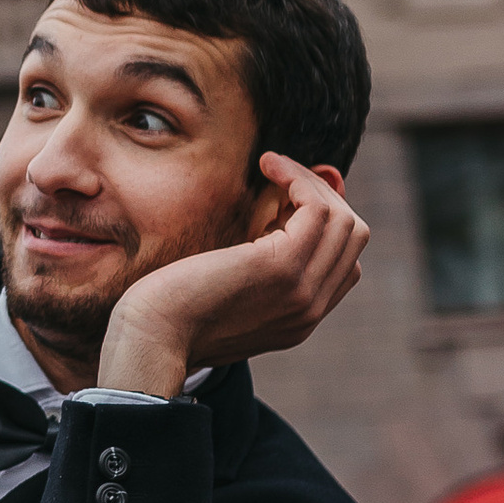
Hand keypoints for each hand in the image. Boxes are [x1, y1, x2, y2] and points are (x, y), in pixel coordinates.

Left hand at [96, 154, 369, 398]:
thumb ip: (255, 266)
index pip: (345, 261)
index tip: (284, 197)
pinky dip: (298, 178)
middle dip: (322, 194)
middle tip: (280, 174)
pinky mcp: (283, 267)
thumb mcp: (225, 289)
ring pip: (342, 218)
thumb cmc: (171, 310)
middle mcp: (311, 308)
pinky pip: (317, 209)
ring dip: (308, 180)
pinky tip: (267, 166)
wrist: (150, 337)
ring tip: (271, 166)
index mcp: (300, 318)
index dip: (323, 220)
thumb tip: (274, 216)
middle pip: (353, 235)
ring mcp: (303, 290)